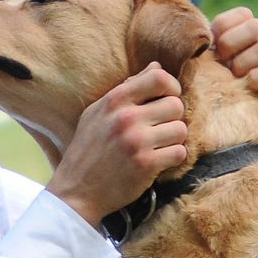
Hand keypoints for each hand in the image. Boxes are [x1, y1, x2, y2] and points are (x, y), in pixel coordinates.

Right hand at [47, 63, 187, 227]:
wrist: (76, 191)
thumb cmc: (87, 150)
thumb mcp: (98, 112)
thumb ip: (128, 88)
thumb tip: (156, 66)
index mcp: (114, 100)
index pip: (159, 78)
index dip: (172, 87)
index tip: (167, 99)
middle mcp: (126, 118)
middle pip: (176, 104)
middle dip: (173, 117)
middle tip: (161, 129)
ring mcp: (137, 142)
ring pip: (181, 129)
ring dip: (174, 139)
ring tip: (159, 145)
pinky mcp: (146, 165)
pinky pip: (179, 153)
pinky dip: (173, 157)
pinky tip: (159, 160)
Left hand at [210, 7, 257, 131]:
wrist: (245, 134)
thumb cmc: (221, 100)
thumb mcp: (209, 73)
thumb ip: (203, 55)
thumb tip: (183, 42)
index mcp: (250, 39)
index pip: (243, 14)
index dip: (224, 26)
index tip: (212, 46)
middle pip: (256, 25)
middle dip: (232, 42)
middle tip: (222, 62)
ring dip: (243, 63)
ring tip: (234, 78)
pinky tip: (249, 88)